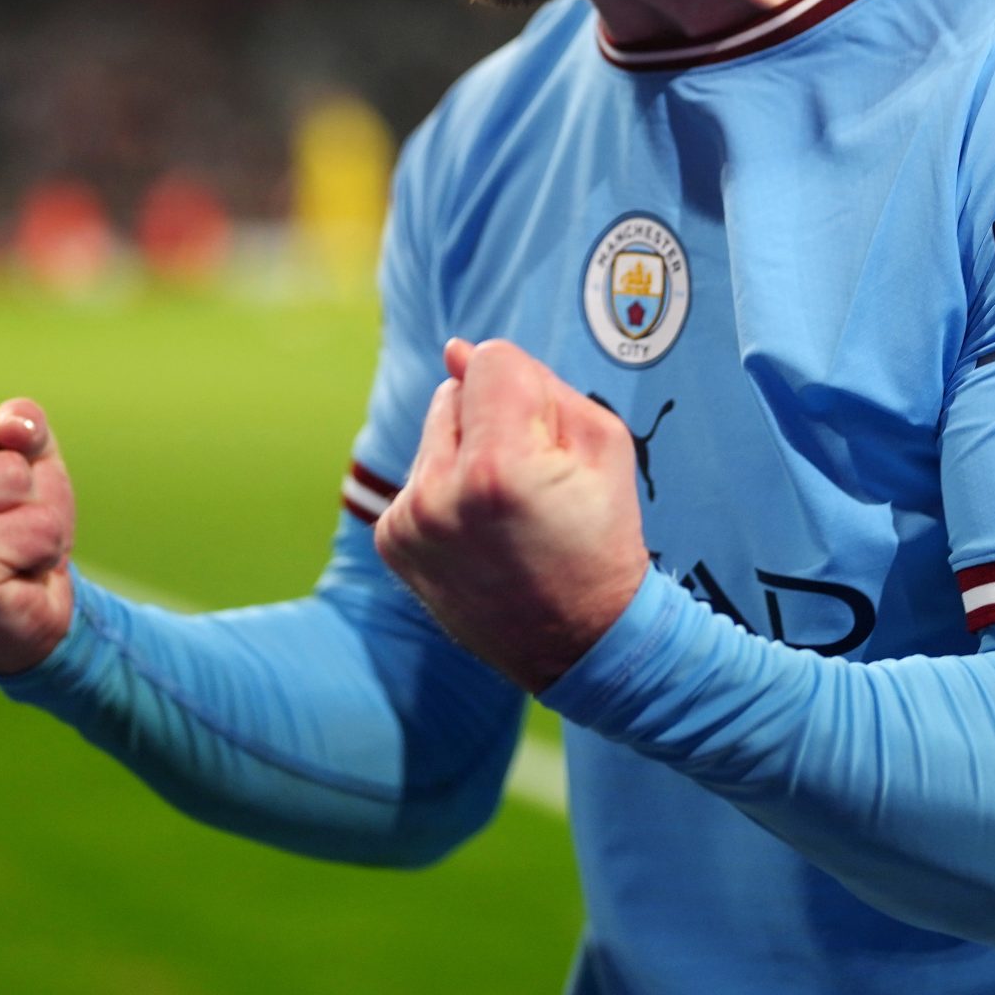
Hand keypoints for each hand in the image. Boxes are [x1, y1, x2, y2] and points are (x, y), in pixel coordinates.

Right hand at [0, 365, 75, 674]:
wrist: (21, 619)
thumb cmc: (14, 524)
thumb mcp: (24, 454)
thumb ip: (22, 420)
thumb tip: (13, 427)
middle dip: (21, 474)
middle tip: (3, 519)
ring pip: (13, 473)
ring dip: (37, 511)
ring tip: (10, 544)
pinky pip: (37, 524)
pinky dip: (46, 547)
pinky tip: (17, 572)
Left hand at [374, 338, 650, 693]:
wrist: (582, 645)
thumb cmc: (601, 537)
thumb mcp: (602, 445)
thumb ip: (535, 383)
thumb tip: (456, 350)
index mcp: (498, 466)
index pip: (489, 360)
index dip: (527, 387)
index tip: (547, 435)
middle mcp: (440, 493)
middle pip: (452, 392)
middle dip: (492, 418)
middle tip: (531, 480)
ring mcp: (410, 522)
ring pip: (432, 433)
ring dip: (465, 453)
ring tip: (505, 510)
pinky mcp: (392, 543)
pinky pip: (417, 478)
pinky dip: (445, 492)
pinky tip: (479, 532)